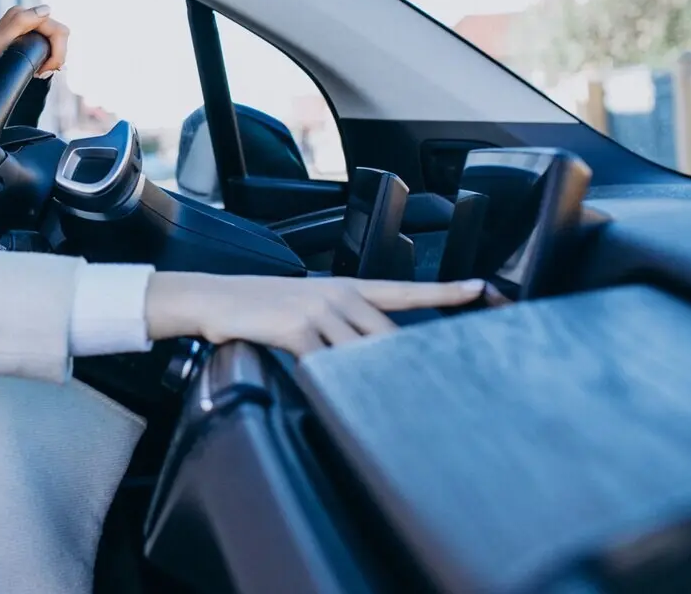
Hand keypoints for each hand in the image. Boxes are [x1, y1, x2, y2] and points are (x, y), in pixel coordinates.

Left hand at [0, 4, 68, 125]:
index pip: (58, 30)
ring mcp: (24, 31)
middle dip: (57, 55)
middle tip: (41, 73)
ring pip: (55, 42)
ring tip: (38, 73)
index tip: (44, 71)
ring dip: (53, 59)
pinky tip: (38, 71)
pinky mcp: (24, 42)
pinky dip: (49, 60)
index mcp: (20, 15)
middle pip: (59, 34)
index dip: (58, 52)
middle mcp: (23, 19)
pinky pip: (48, 46)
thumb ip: (21, 21)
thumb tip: (47, 10)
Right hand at [145, 272, 485, 356]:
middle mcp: (338, 294)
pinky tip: (330, 389)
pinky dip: (331, 380)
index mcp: (344, 287)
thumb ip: (337, 325)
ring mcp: (318, 310)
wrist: (212, 298)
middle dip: (402, 365)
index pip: (403, 290)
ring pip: (362, 352)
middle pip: (387, 336)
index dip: (443, 291)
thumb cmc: (255, 308)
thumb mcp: (304, 307)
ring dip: (368, 378)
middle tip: (422, 390)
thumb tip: (364, 355)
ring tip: (380, 403)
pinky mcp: (297, 328)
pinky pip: (327, 363)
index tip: (478, 288)